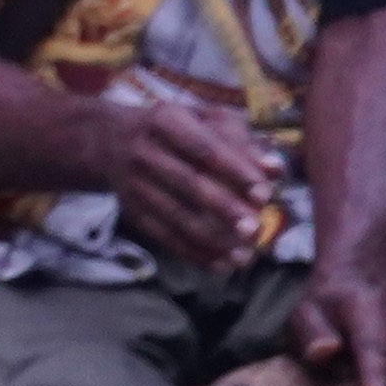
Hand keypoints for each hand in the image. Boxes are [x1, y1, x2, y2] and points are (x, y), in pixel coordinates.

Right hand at [105, 101, 279, 270]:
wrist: (110, 141)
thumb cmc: (177, 129)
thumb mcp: (205, 120)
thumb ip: (243, 142)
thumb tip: (275, 169)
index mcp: (166, 119)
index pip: (202, 147)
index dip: (234, 170)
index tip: (264, 193)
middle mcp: (144, 150)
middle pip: (186, 182)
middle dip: (223, 207)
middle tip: (255, 229)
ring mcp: (134, 182)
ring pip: (174, 215)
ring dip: (211, 239)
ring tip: (245, 256)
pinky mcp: (131, 210)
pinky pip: (162, 235)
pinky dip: (192, 253)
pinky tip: (221, 265)